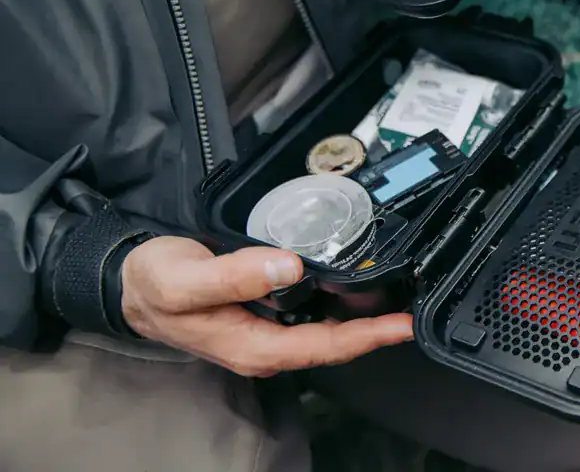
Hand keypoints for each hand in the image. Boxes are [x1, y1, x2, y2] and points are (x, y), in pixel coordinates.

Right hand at [121, 236, 411, 376]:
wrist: (130, 285)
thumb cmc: (154, 285)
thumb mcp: (184, 279)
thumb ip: (233, 275)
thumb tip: (287, 267)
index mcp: (252, 346)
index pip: (324, 347)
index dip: (368, 336)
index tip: (403, 324)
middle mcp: (265, 346)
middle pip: (334, 343)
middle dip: (376, 329)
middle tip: (415, 307)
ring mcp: (267, 333)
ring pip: (327, 331)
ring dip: (363, 318)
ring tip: (401, 296)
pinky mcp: (266, 315)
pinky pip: (313, 316)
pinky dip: (341, 304)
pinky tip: (358, 286)